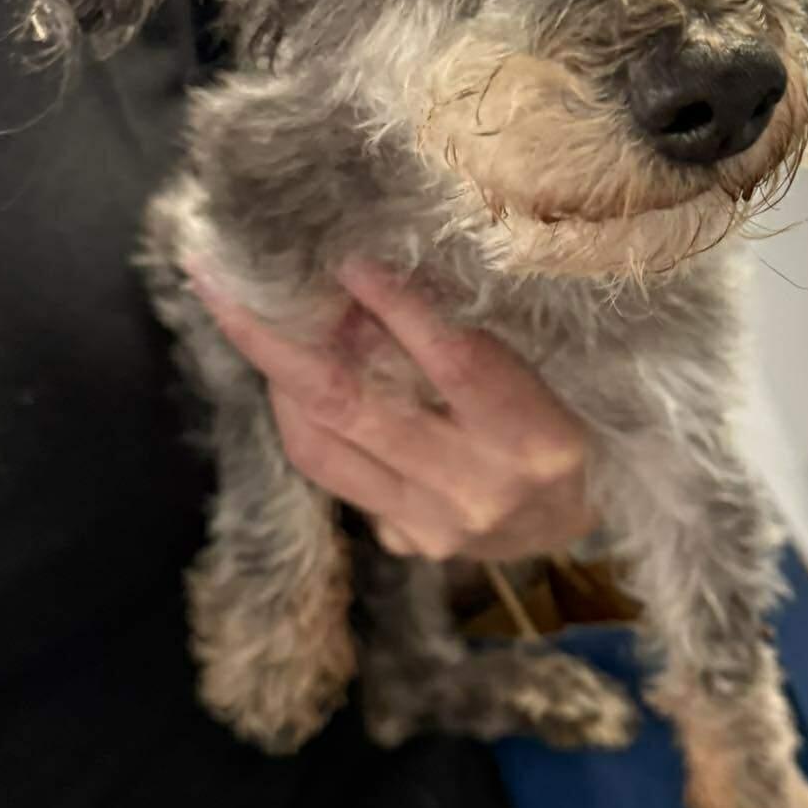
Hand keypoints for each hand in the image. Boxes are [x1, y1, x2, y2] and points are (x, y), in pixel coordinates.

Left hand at [191, 261, 596, 561]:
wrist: (577, 520)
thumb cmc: (559, 419)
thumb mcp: (536, 371)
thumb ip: (462, 344)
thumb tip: (368, 286)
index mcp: (531, 434)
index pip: (451, 360)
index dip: (397, 306)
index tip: (348, 262)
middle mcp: (477, 487)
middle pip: (355, 407)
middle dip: (279, 343)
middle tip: (230, 292)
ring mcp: (434, 525)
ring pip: (322, 448)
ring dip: (281, 383)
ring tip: (259, 330)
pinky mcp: (406, 545)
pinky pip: (334, 476)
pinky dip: (309, 423)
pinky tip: (298, 387)